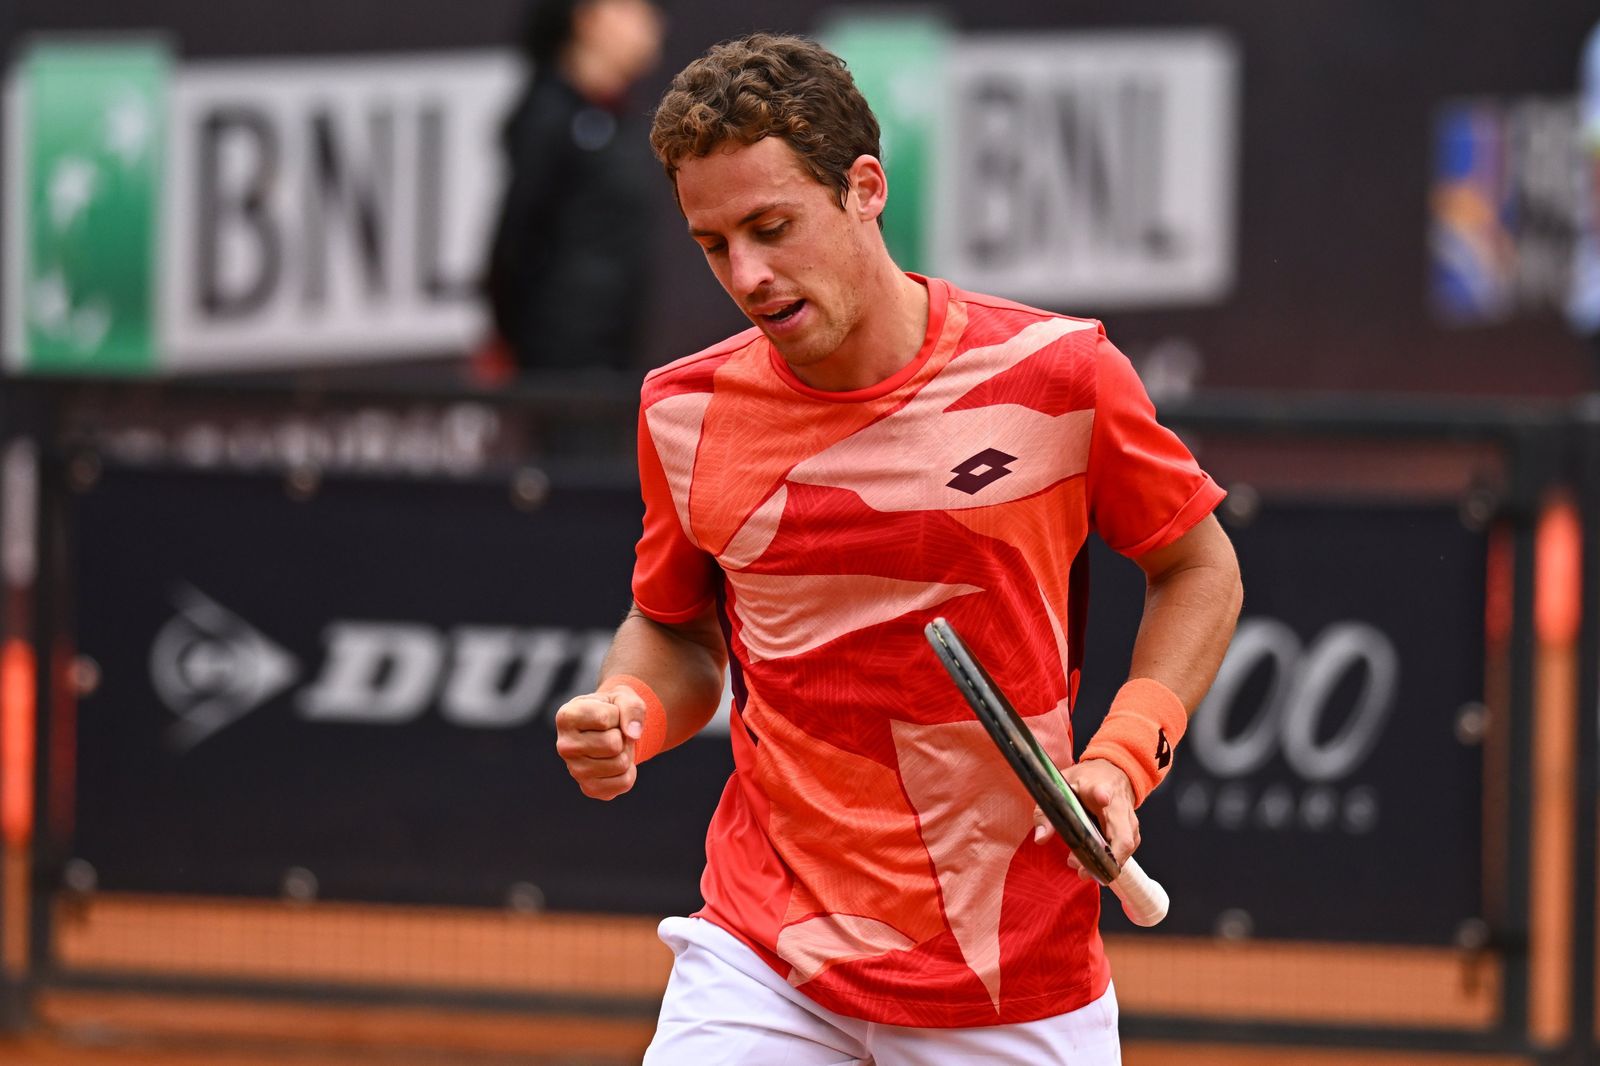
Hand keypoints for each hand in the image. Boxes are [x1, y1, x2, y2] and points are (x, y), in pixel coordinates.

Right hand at [553, 682, 649, 799]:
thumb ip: (632, 707)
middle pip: (613, 744)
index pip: (604, 718)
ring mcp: (575, 771)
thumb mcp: (624, 697)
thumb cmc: (613, 710)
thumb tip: (633, 734)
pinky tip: (615, 761)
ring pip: (620, 763)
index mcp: (566, 717)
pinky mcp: (590, 789)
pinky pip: (625, 782)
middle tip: (614, 733)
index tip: (609, 715)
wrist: (610, 731)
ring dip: (626, 752)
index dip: (617, 714)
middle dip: (623, 736)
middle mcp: (564, 746)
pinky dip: (629, 771)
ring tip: (614, 746)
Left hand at [1032, 760, 1140, 882]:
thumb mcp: (1061, 787)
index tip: (1102, 798)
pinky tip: (1095, 865)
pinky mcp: (1132, 830)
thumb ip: (1046, 812)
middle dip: (1106, 856)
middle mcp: (1118, 804)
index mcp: (1098, 787)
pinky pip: (1126, 849)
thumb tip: (1040, 838)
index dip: (1102, 795)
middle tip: (1083, 869)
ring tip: (1083, 870)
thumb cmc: (1086, 780)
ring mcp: (1129, 818)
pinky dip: (1111, 860)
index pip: (1102, 791)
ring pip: (1126, 846)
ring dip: (1107, 862)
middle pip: (1123, 834)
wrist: (1113, 772)